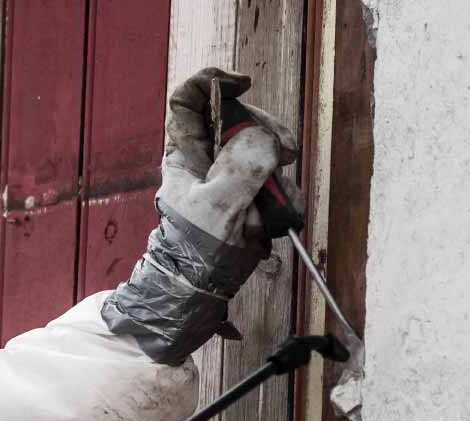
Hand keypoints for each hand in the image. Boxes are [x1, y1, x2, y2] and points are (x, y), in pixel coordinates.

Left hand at [161, 68, 300, 248]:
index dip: (214, 82)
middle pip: (238, 119)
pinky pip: (274, 181)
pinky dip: (282, 197)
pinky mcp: (249, 194)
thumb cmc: (195, 249)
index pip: (191, 99)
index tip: (244, 85)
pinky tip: (278, 216)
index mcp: (185, 152)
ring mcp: (229, 175)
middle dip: (265, 131)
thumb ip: (242, 166)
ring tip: (274, 202)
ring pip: (263, 149)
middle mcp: (206, 158)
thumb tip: (265, 139)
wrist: (201, 288)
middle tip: (284, 152)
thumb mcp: (217, 205)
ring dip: (277, 173)